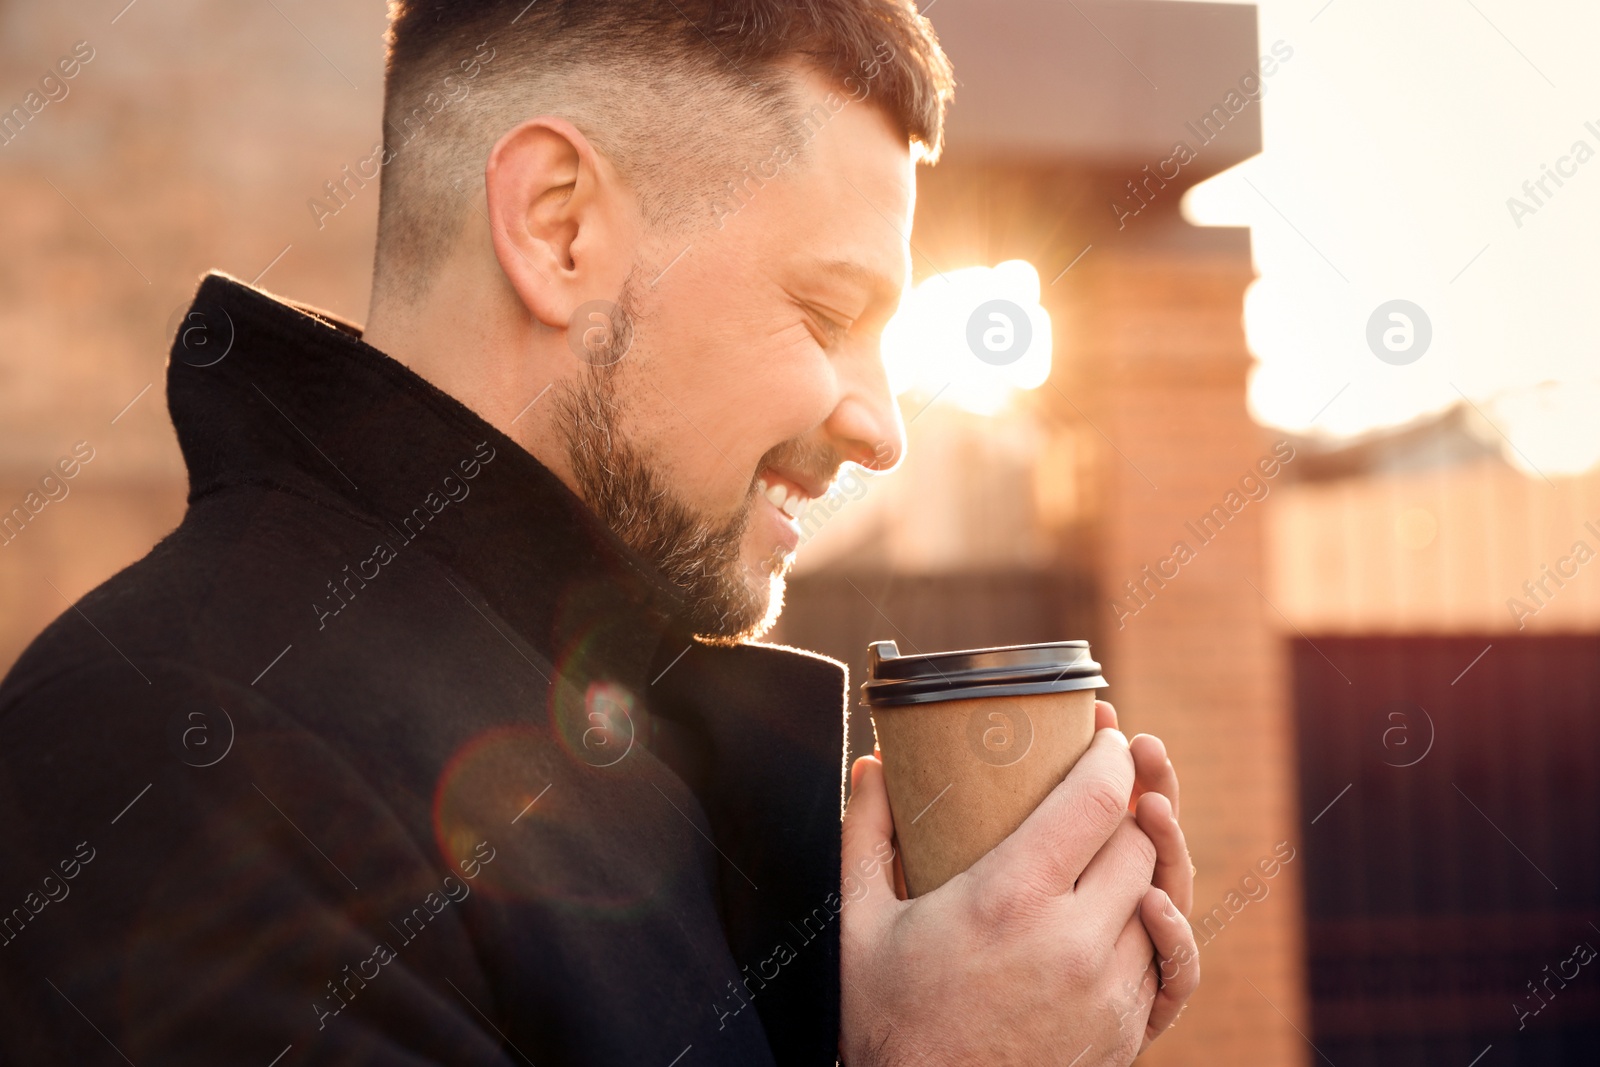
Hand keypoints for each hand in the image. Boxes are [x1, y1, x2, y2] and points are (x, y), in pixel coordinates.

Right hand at [840, 726, 1196, 1065]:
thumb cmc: (888, 1020)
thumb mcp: (860, 921)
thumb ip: (867, 833)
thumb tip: (871, 765)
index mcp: (1009, 899)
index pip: (1096, 800)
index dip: (1112, 755)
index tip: (1107, 734)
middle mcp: (1072, 942)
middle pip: (1138, 843)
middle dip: (1128, 806)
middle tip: (1107, 785)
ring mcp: (1107, 992)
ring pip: (1157, 899)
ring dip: (1139, 868)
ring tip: (1112, 845)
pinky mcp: (1125, 1032)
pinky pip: (1160, 960)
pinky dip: (1146, 928)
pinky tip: (1118, 912)